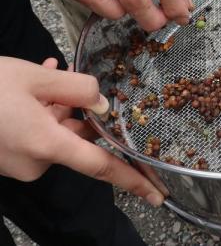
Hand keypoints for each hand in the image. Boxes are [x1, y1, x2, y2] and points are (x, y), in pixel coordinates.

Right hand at [0, 56, 163, 206]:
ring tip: (44, 74)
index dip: (133, 179)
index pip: (101, 166)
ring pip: (55, 132)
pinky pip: (37, 136)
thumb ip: (80, 90)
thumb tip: (102, 107)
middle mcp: (34, 162)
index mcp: (47, 146)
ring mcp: (18, 163)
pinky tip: (31, 89)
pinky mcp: (7, 158)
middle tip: (61, 78)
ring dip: (56, 107)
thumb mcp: (39, 78)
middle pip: (75, 138)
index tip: (157, 193)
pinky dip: (41, 114)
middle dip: (75, 110)